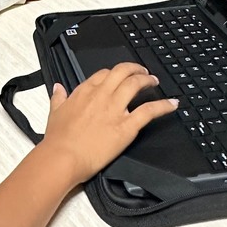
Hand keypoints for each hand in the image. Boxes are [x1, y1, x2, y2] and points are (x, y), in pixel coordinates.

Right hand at [40, 63, 177, 184]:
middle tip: (142, 71)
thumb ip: (58, 97)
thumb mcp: (54, 112)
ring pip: (136, 84)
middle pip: (122, 72)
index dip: (114, 73)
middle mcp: (102, 96)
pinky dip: (163, 106)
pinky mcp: (127, 126)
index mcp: (85, 92)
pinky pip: (149, 111)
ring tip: (154, 81)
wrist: (63, 157)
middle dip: (135, 69)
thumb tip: (58, 87)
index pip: (103, 74)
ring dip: (148, 80)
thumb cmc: (57, 139)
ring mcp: (115, 109)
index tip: (119, 76)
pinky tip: (172, 104)